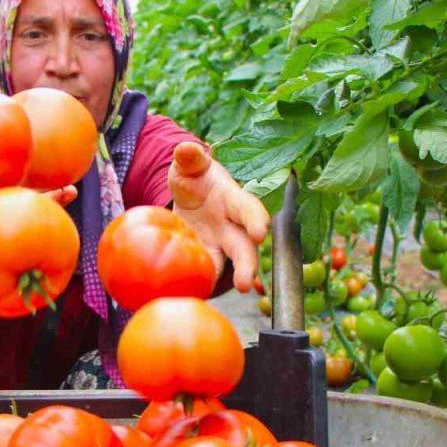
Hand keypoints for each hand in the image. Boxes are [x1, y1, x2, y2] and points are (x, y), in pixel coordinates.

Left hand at [168, 141, 270, 292]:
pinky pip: (206, 274)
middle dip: (247, 265)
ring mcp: (219, 247)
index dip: (256, 220)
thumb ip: (189, 158)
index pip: (249, 210)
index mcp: (233, 201)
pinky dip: (200, 285)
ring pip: (229, 268)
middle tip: (245, 284)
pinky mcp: (205, 260)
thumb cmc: (195, 178)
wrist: (189, 197)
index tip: (261, 232)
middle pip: (245, 249)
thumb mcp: (190, 165)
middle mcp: (232, 228)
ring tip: (217, 298)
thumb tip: (185, 149)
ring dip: (227, 284)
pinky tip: (189, 296)